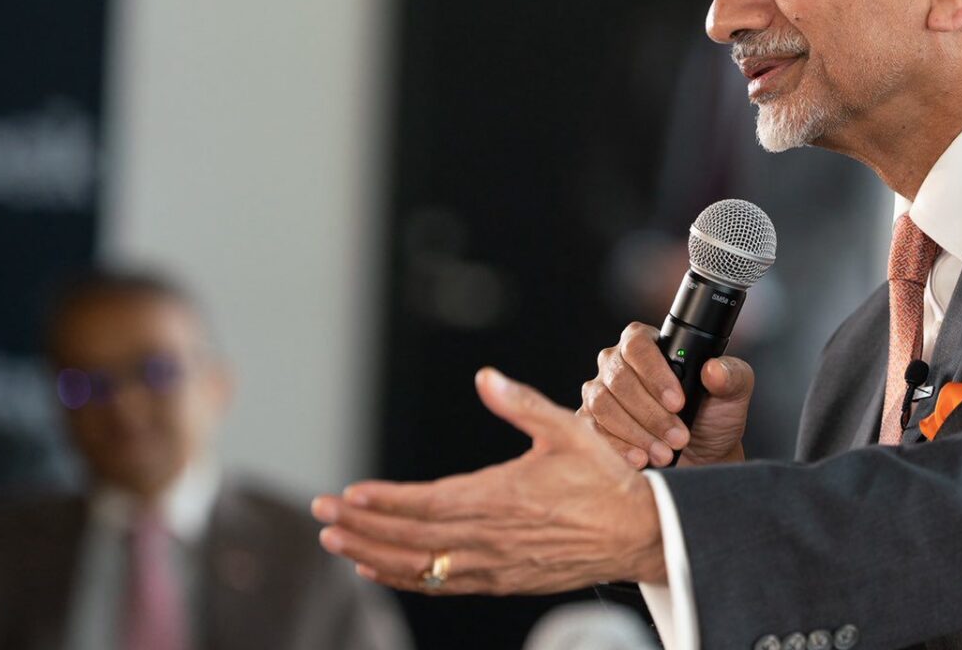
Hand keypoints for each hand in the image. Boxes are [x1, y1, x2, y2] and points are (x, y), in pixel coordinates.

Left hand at [312, 368, 667, 594]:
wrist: (639, 533)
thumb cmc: (606, 479)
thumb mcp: (568, 429)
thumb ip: (521, 404)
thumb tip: (486, 377)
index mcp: (500, 496)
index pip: (426, 502)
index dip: (384, 501)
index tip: (348, 494)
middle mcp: (489, 536)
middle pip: (411, 536)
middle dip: (361, 526)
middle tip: (321, 515)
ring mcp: (493, 564)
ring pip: (420, 565)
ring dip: (373, 553)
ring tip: (337, 541)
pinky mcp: (501, 580)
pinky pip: (442, 584)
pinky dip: (405, 578)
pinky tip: (378, 569)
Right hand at [579, 322, 753, 467]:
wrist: (702, 455)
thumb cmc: (713, 415)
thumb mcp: (733, 392)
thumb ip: (731, 375)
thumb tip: (713, 370)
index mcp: (648, 344)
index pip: (637, 344)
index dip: (654, 373)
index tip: (677, 402)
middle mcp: (617, 364)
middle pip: (618, 377)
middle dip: (651, 413)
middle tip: (679, 436)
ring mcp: (600, 393)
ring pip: (603, 405)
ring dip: (637, 433)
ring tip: (666, 453)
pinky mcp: (590, 423)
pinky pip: (593, 432)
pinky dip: (620, 448)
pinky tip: (642, 459)